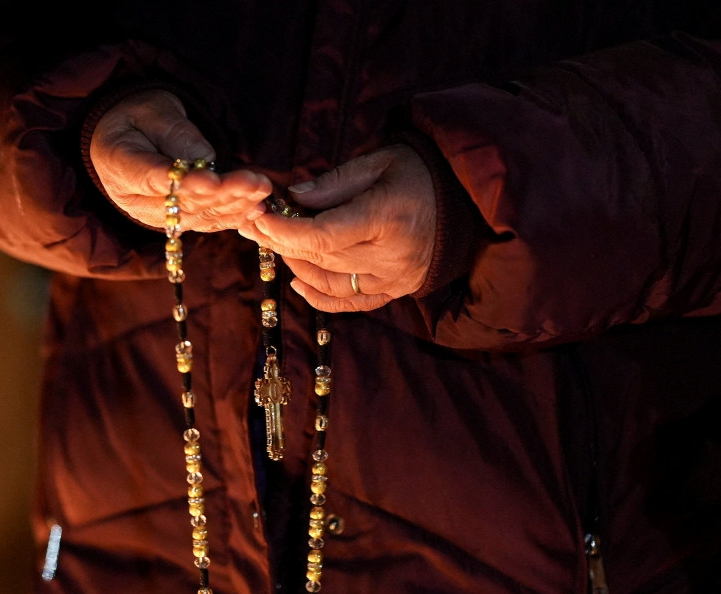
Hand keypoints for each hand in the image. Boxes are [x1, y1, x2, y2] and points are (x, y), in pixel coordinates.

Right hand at [89, 89, 271, 231]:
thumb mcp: (151, 111)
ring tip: (261, 189)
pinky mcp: (178, 220)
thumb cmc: (138, 118)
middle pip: (183, 203)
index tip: (213, 180)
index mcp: (119, 166)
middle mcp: (137, 200)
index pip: (153, 180)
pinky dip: (234, 216)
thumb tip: (204, 157)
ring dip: (235, 205)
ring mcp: (159, 216)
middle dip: (223, 194)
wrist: (128, 139)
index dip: (185, 183)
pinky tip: (257, 208)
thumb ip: (174, 132)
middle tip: (254, 182)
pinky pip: (207, 222)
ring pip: (199, 216)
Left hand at [236, 144, 435, 311]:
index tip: (260, 219)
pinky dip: (320, 297)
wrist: (465, 203)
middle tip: (255, 226)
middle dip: (282, 243)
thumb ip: (334, 182)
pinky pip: (350, 303)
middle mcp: (391, 256)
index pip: (324, 235)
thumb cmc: (418, 173)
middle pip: (322, 258)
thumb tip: (293, 197)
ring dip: (296, 265)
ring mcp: (394, 279)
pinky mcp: (395, 291)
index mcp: (387, 218)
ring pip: (330, 282)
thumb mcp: (379, 163)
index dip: (286, 231)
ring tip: (276, 244)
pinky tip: (298, 281)